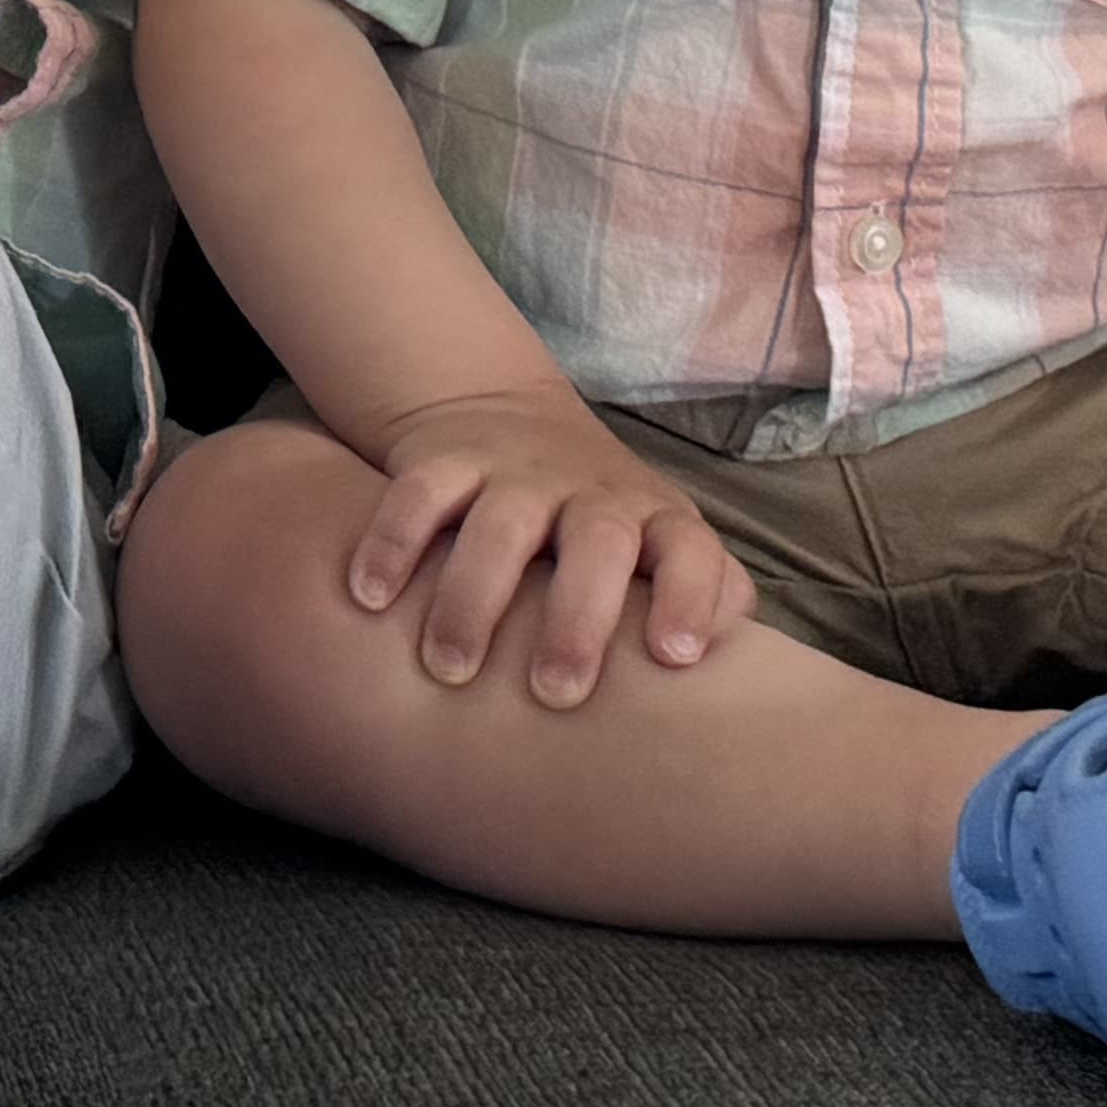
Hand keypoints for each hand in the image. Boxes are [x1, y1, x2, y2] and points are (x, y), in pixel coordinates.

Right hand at [344, 386, 760, 705]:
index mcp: (653, 520)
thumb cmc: (601, 521)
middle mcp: (590, 493)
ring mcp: (516, 472)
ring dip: (474, 597)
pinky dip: (392, 542)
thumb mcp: (660, 544)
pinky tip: (366, 597)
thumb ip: (705, 595)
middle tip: (554, 695)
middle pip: (596, 544)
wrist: (505, 412)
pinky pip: (419, 493)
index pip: (692, 551)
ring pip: (500, 523)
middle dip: (577, 618)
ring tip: (448, 668)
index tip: (676, 659)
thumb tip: (740, 669)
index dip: (692, 599)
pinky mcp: (448, 458)